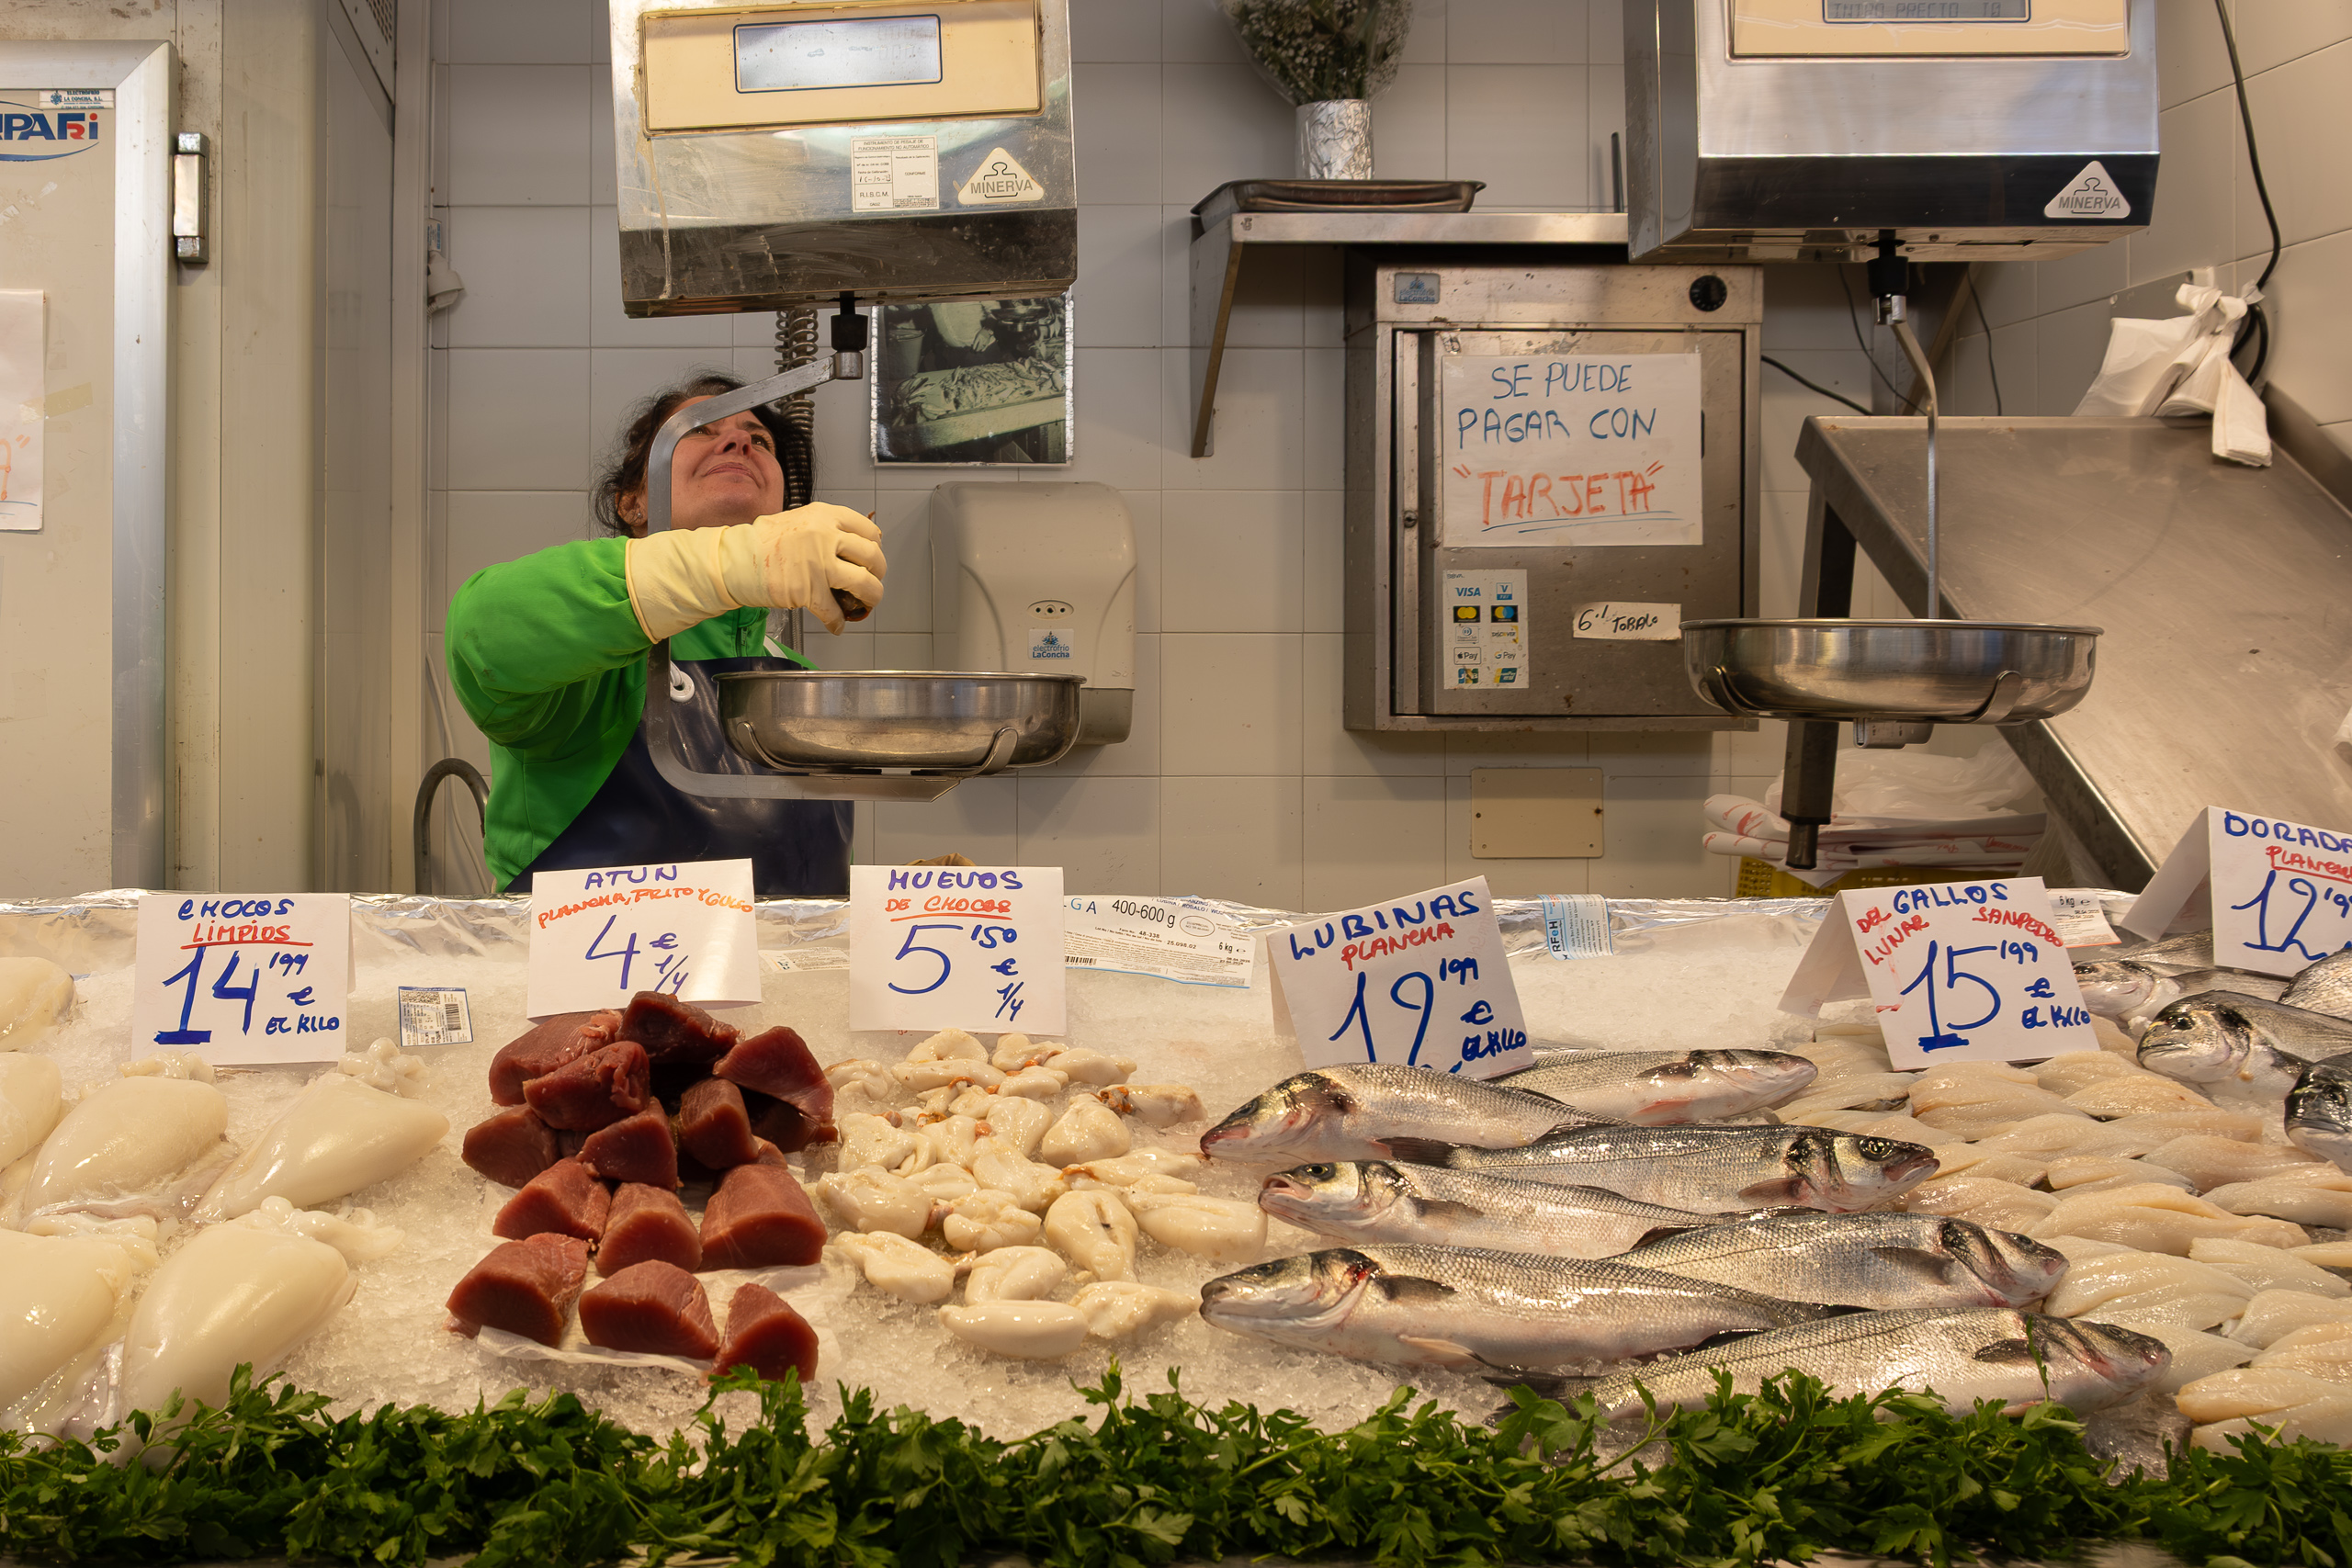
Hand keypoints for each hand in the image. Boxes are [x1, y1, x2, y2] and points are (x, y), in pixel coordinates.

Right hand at [719, 503, 885, 633]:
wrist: (734, 559)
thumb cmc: (762, 541)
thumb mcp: (799, 520)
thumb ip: (825, 528)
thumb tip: (851, 542)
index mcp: (825, 516)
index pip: (868, 529)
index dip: (876, 546)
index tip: (873, 555)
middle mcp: (826, 536)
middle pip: (872, 556)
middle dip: (878, 573)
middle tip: (873, 581)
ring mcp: (818, 564)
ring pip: (863, 584)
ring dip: (871, 597)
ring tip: (865, 604)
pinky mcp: (808, 590)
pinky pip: (833, 610)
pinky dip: (837, 621)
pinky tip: (836, 624)